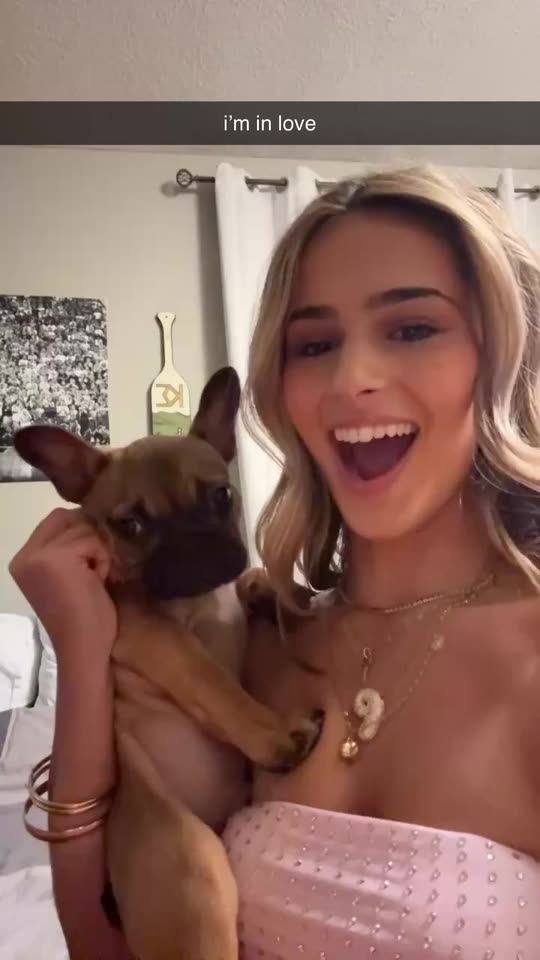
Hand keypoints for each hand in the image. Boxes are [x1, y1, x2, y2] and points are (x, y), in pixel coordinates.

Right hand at [9, 507, 116, 667]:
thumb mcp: (69, 575)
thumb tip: (92, 516)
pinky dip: (103, 559)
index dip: (81, 529)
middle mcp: (26, 555)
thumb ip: (69, 546)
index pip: (56, 519)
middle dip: (91, 537)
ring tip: (96, 578)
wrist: (84, 648)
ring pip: (84, 528)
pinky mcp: (57, 558)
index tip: (93, 555)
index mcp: (23, 559)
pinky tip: (98, 581)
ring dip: (99, 551)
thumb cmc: (82, 617)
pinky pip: (92, 541)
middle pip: (69, 517)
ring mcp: (39, 556)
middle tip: (97, 568)